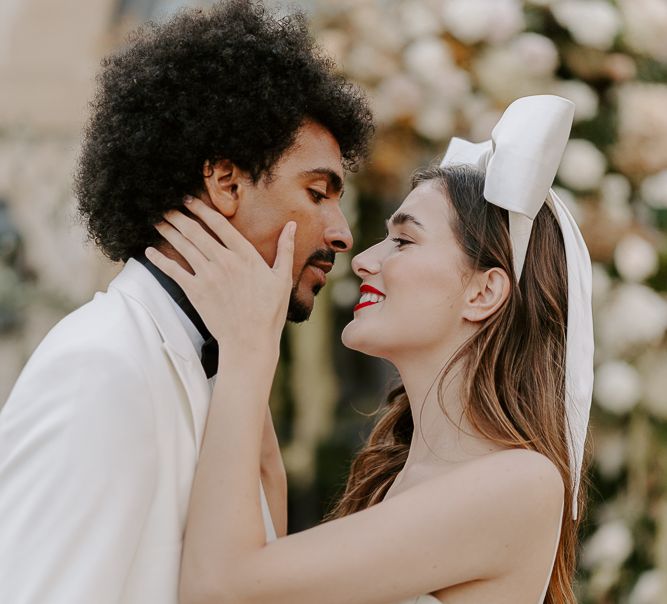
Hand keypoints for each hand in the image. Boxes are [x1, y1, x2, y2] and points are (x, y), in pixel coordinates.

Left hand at [145, 196, 295, 347]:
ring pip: (183, 246)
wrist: (250, 340)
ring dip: (168, 231)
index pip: (219, 224)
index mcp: (245, 255)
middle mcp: (224, 261)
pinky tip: (149, 251)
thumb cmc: (270, 311)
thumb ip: (286, 249)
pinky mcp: (196, 292)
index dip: (202, 209)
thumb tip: (292, 225)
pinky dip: (160, 260)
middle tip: (167, 206)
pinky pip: (174, 271)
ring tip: (158, 221)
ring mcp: (208, 276)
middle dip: (179, 216)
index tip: (190, 200)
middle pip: (196, 231)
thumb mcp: (283, 278)